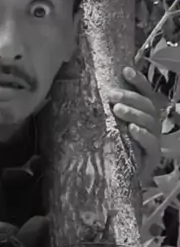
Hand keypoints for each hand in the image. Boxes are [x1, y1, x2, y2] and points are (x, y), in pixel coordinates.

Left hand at [108, 66, 161, 183]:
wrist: (123, 176)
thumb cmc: (117, 146)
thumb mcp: (112, 126)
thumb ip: (110, 110)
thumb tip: (92, 91)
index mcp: (144, 112)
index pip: (145, 92)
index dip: (138, 80)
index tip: (125, 70)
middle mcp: (152, 122)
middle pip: (146, 104)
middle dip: (130, 97)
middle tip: (112, 95)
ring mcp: (154, 138)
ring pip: (148, 121)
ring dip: (133, 113)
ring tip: (117, 110)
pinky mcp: (153, 155)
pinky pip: (151, 142)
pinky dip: (142, 134)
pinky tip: (132, 130)